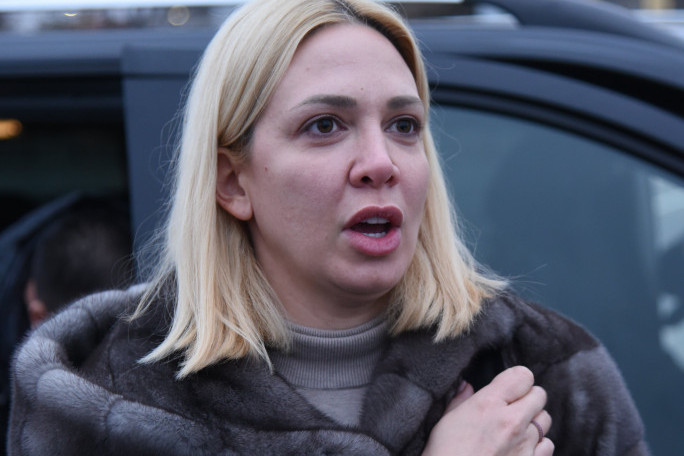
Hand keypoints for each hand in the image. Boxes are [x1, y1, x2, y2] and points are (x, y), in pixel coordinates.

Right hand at [422, 366, 553, 455]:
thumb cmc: (445, 454)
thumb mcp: (445, 421)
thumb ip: (461, 400)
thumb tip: (466, 386)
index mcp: (488, 403)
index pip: (523, 376)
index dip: (516, 380)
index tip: (508, 388)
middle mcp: (511, 421)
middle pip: (539, 394)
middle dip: (528, 398)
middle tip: (513, 407)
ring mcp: (524, 444)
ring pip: (545, 420)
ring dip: (534, 421)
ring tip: (515, 429)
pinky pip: (548, 445)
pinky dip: (539, 445)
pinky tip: (521, 447)